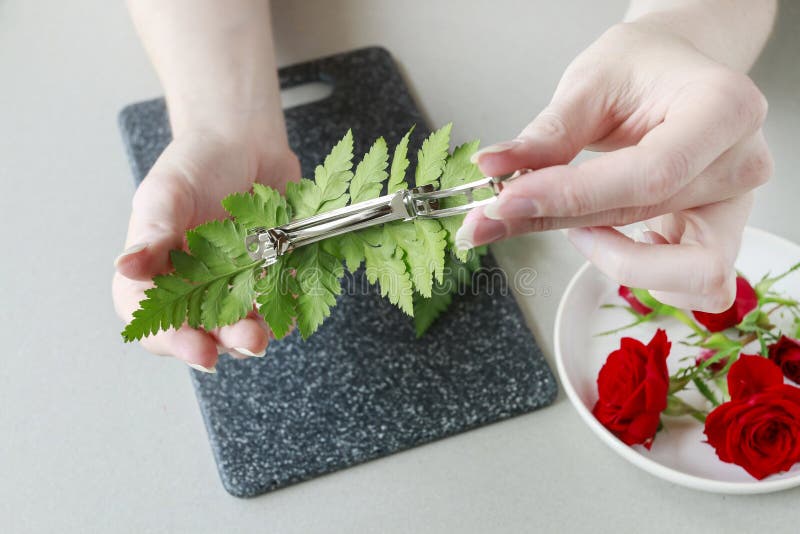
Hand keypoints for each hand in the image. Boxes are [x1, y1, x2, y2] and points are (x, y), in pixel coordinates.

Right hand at [112, 129, 299, 370]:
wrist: (245, 141)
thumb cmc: (197, 162)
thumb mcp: (168, 191)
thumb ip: (152, 231)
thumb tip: (126, 267)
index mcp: (156, 274)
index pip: (156, 323)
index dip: (175, 342)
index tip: (199, 351)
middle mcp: (194, 288)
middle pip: (205, 332)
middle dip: (226, 343)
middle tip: (249, 341)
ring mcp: (235, 285)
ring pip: (243, 325)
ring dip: (257, 334)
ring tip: (269, 332)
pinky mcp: (270, 276)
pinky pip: (279, 304)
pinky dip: (287, 310)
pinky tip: (296, 307)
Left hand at [457, 21, 772, 311]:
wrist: (676, 74)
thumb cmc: (642, 69)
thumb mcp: (590, 84)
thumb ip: (546, 135)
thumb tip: (493, 171)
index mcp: (725, 109)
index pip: (649, 174)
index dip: (573, 196)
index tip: (508, 199)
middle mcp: (742, 163)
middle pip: (648, 216)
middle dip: (566, 223)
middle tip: (502, 214)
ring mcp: (737, 206)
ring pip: (690, 276)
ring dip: (621, 263)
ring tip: (580, 224)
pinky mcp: (722, 236)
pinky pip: (694, 288)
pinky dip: (646, 277)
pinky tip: (611, 238)